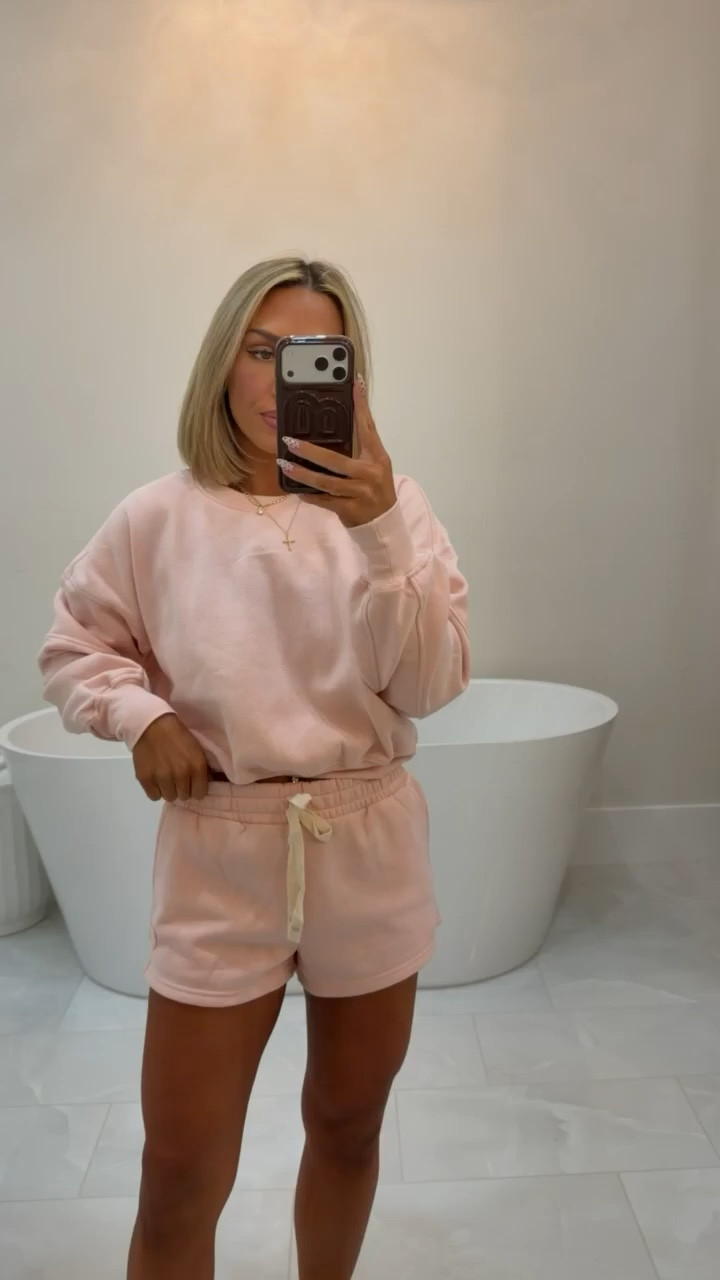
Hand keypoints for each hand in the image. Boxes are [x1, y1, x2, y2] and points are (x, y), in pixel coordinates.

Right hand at [132, 713, 208, 802]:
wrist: (153, 724)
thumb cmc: (178, 736)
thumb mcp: (197, 749)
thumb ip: (203, 769)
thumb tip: (205, 785)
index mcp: (197, 766)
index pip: (200, 794)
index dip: (195, 788)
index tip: (190, 782)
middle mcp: (181, 774)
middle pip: (184, 796)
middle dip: (181, 788)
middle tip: (176, 776)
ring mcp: (162, 777)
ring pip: (169, 797)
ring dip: (168, 789)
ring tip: (165, 776)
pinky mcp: (145, 778)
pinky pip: (153, 796)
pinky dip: (155, 789)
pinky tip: (155, 778)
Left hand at [277, 377, 396, 527]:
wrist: (384, 524)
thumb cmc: (376, 489)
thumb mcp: (375, 466)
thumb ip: (360, 447)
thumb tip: (338, 424)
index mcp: (378, 457)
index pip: (368, 427)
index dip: (361, 406)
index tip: (355, 384)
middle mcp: (370, 473)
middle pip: (337, 460)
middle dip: (311, 451)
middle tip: (289, 441)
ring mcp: (360, 493)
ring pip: (326, 482)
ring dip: (303, 474)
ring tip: (285, 465)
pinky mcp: (350, 509)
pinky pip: (324, 501)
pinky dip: (309, 496)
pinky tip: (296, 490)